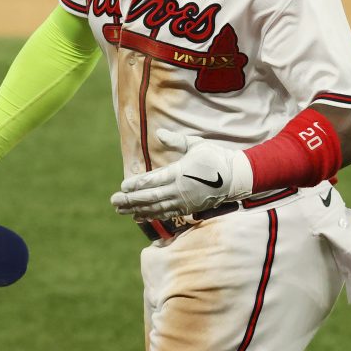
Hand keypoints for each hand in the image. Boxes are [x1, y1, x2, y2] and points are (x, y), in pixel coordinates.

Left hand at [110, 129, 252, 220]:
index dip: (137, 184)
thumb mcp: (196, 144)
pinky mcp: (188, 208)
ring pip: (156, 208)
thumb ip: (176, 141)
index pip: (154, 180)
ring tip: (120, 210)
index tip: (123, 185)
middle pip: (150, 197)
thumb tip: (158, 134)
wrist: (236, 178)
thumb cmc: (216, 157)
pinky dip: (151, 215)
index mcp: (180, 172)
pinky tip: (138, 216)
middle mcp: (180, 189)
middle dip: (130, 199)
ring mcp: (184, 201)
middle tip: (113, 201)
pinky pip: (166, 214)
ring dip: (137, 209)